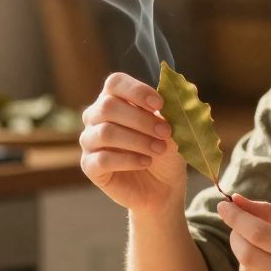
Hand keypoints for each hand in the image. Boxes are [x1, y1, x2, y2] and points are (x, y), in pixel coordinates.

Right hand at [80, 73, 187, 214]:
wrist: (163, 187)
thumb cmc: (165, 152)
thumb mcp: (173, 129)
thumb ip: (170, 110)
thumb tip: (181, 90)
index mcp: (115, 99)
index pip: (115, 83)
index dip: (136, 91)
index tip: (159, 104)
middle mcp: (96, 116)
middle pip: (108, 106)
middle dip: (141, 119)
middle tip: (165, 132)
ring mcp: (90, 141)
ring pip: (106, 132)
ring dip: (138, 140)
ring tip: (159, 149)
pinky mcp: (89, 166)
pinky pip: (103, 159)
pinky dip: (128, 160)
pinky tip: (145, 162)